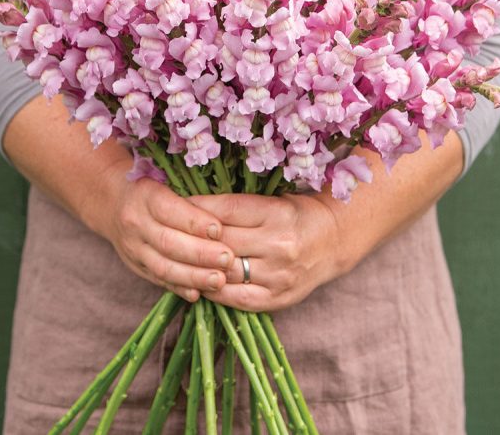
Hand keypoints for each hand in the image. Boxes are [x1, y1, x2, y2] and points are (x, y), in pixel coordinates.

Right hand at [104, 178, 235, 302]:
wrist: (112, 202)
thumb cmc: (152, 187)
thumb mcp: (165, 180)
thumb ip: (191, 198)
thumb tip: (224, 218)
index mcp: (145, 196)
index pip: (170, 210)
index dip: (195, 222)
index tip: (220, 230)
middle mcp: (136, 223)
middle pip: (168, 242)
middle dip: (201, 253)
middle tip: (228, 258)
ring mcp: (134, 248)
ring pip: (163, 266)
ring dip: (193, 276)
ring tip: (219, 280)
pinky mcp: (136, 266)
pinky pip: (158, 280)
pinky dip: (178, 288)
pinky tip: (197, 294)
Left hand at [188, 192, 347, 311]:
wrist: (332, 241)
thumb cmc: (295, 214)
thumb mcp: (272, 200)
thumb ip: (236, 207)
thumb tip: (188, 205)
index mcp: (277, 213)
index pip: (224, 211)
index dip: (194, 209)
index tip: (173, 206)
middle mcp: (279, 246)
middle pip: (220, 243)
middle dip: (190, 239)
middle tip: (167, 233)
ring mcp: (278, 276)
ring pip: (223, 273)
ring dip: (197, 268)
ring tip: (176, 260)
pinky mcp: (277, 299)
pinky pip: (235, 299)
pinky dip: (212, 291)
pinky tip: (198, 282)